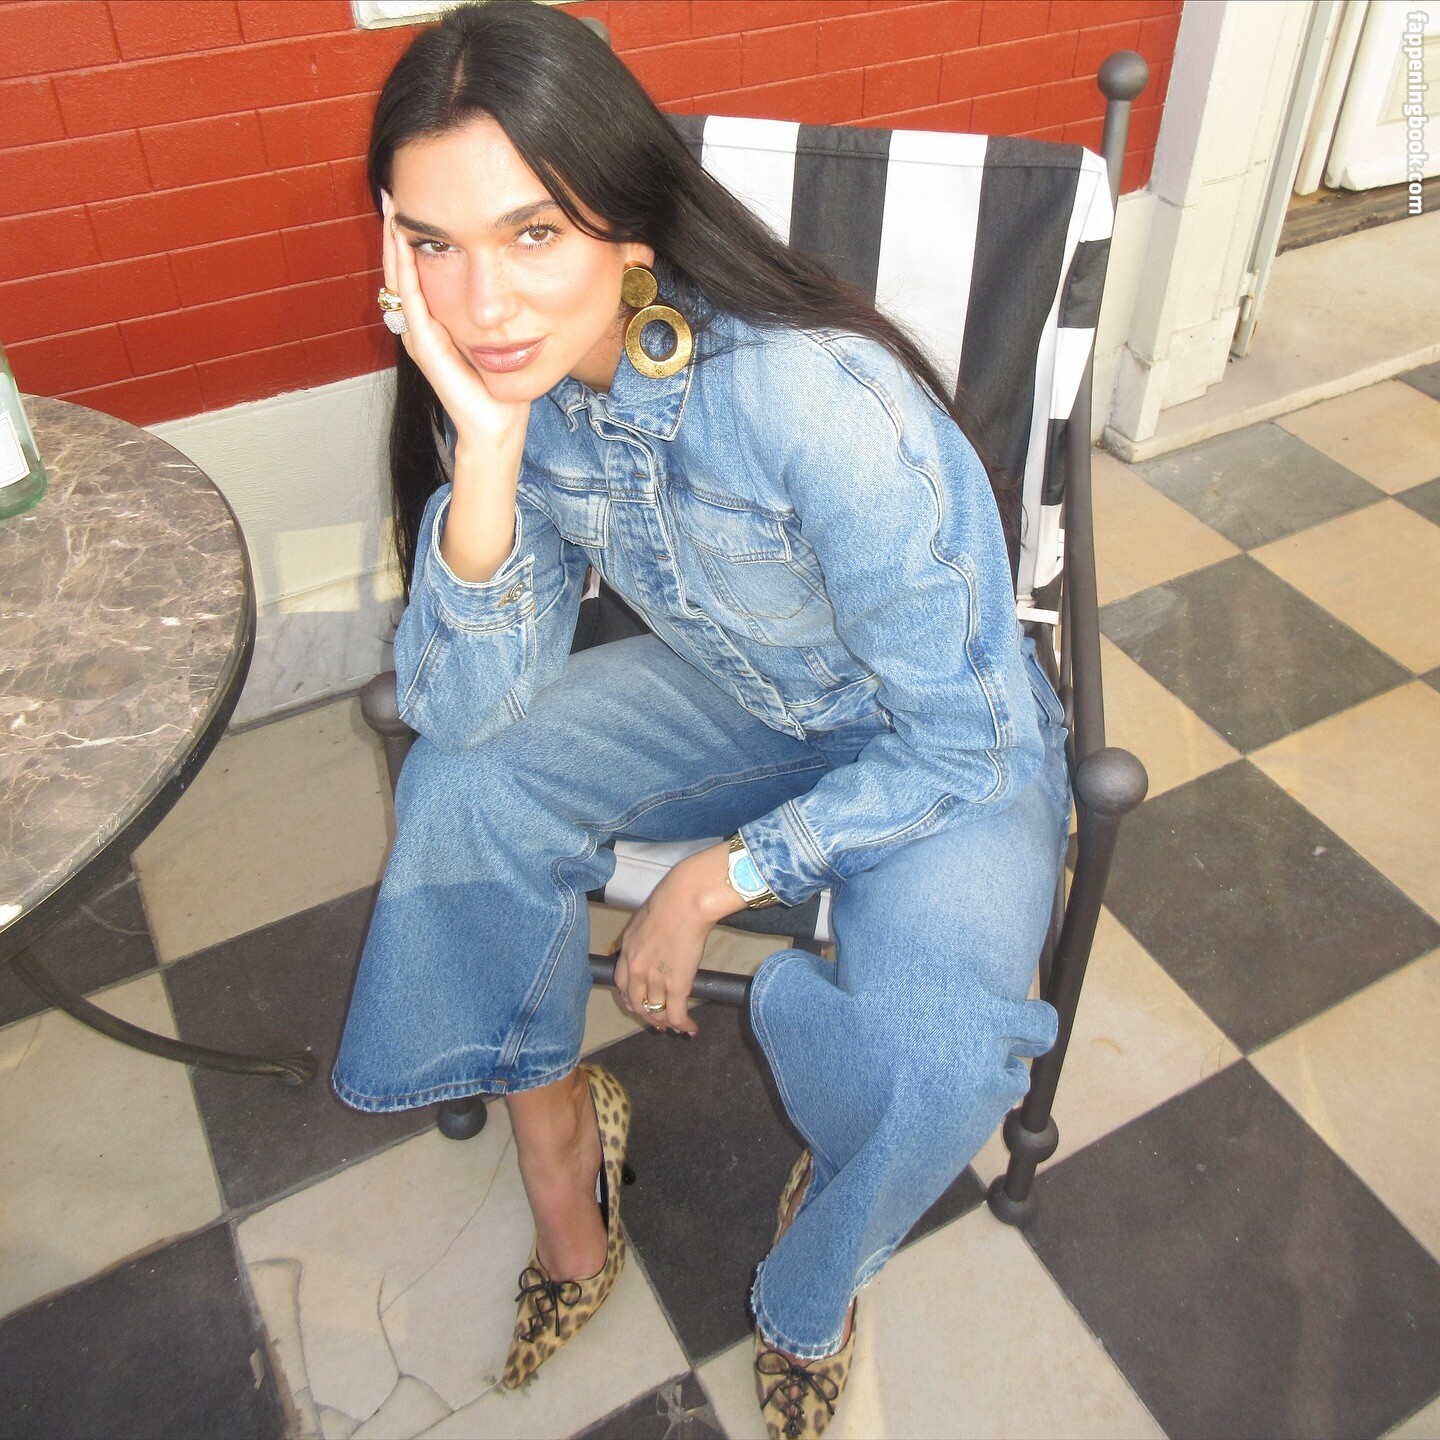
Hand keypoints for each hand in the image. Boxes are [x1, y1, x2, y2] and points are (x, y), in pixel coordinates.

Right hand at [380, 190, 530, 457]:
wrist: (496, 425)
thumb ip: (490, 311)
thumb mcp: (496, 336)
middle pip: (399, 268)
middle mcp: (418, 326)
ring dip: (394, 243)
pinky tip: (405, 244)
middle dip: (395, 230)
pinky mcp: (425, 347)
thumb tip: (507, 281)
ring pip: (398, 279)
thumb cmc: (499, 386)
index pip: (415, 270)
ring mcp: (418, 336)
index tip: (411, 198)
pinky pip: (411, 301)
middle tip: (391, 189)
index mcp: (433, 322)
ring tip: (392, 207)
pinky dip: (406, 270)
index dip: (411, 236)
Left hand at [612, 843, 742, 1035]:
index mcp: (627, 949)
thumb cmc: (672, 899)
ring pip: (655, 1012)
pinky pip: (675, 1015)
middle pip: (635, 1003)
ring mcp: (654, 979)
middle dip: (646, 1015)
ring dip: (665, 1022)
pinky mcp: (676, 985)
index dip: (630, 998)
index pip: (621, 984)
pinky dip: (683, 1025)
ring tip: (675, 1027)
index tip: (638, 1003)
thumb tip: (657, 940)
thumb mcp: (647, 917)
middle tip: (657, 1021)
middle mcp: (635, 968)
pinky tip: (690, 1029)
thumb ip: (646, 935)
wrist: (686, 900)